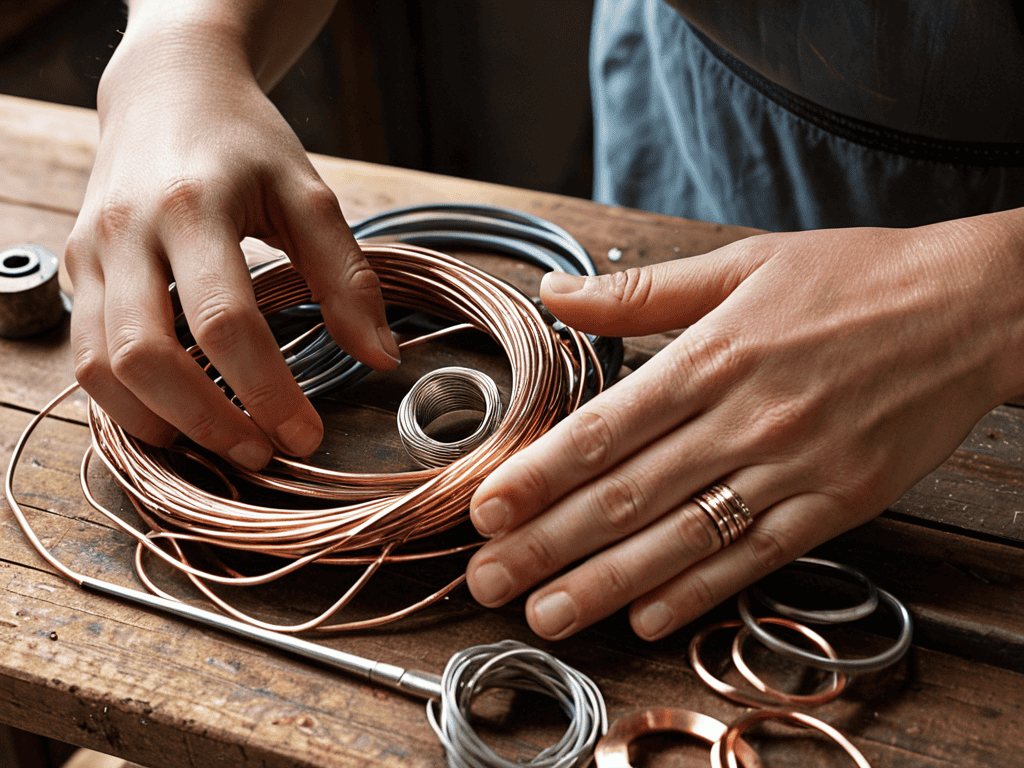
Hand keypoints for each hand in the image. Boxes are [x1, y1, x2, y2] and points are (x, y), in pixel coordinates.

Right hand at [65, 16, 399, 469]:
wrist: (168, 89)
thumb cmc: (246, 143)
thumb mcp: (309, 194)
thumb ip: (346, 276)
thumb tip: (382, 357)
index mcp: (196, 207)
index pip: (226, 321)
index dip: (267, 391)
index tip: (307, 436)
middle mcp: (128, 232)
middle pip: (147, 356)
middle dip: (207, 422)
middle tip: (262, 455)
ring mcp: (91, 253)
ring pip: (101, 367)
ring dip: (160, 423)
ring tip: (222, 446)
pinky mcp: (76, 270)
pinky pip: (84, 357)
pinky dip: (126, 404)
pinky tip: (177, 420)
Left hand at [466, 213, 1023, 639]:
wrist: (971, 310)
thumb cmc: (853, 280)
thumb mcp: (744, 262)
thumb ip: (644, 290)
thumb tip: (559, 294)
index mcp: (713, 356)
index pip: (604, 428)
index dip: (539, 474)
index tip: (486, 509)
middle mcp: (744, 420)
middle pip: (627, 495)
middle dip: (548, 543)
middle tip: (488, 579)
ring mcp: (791, 470)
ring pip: (680, 539)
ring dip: (605, 584)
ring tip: (545, 615)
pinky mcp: (835, 506)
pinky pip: (754, 559)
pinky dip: (697, 592)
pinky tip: (644, 617)